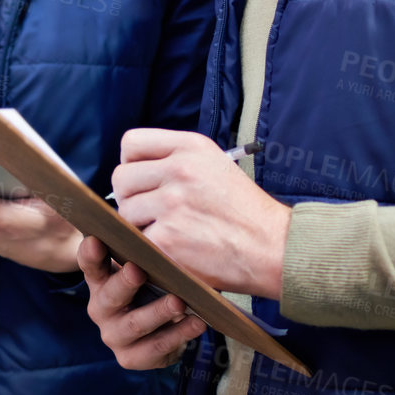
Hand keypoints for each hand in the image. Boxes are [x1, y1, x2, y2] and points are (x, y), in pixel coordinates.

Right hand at [78, 234, 205, 368]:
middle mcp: (100, 309)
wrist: (161, 331)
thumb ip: (143, 254)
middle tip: (138, 271)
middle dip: (124, 283)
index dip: (90, 253)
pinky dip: (179, 335)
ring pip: (135, 324)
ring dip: (157, 313)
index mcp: (100, 281)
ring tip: (179, 302)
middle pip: (109, 296)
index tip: (96, 240)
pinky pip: (156, 347)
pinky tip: (197, 323)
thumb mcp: (144, 269)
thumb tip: (161, 231)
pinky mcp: (130, 358)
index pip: (90, 265)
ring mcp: (113, 336)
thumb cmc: (151, 289)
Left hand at [112, 128, 291, 299]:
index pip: (131, 143)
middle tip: (150, 213)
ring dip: (140, 226)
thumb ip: (175, 159)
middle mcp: (178, 170)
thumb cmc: (245, 210)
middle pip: (120, 179)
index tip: (142, 180)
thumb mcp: (215, 164)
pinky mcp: (167, 239)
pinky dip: (151, 250)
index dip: (131, 164)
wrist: (273, 248)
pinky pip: (137, 242)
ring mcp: (171, 205)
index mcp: (190, 147)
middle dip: (130, 198)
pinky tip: (174, 251)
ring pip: (125, 213)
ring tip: (168, 233)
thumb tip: (135, 168)